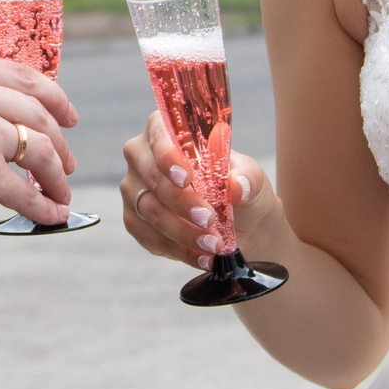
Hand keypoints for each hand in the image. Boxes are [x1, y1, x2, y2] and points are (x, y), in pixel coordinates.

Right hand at [0, 54, 78, 225]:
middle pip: (36, 113)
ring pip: (40, 150)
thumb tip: (23, 115)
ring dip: (56, 175)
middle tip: (67, 163)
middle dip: (58, 142)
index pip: (20, 76)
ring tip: (59, 191)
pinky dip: (45, 206)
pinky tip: (52, 214)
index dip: (53, 97)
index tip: (67, 115)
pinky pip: (28, 192)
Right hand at [118, 109, 271, 266]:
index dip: (168, 156)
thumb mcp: (253, 180)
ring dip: (182, 231)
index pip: (158, 133)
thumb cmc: (241, 190)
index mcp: (168, 131)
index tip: (187, 178)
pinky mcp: (135, 220)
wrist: (240, 225)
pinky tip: (201, 256)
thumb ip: (248, 178)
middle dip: (181, 203)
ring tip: (213, 244)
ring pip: (150, 211)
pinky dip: (178, 249)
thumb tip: (237, 186)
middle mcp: (143, 156)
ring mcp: (135, 189)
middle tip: (209, 220)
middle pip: (152, 177)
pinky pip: (149, 237)